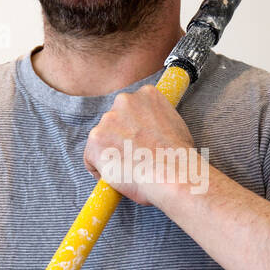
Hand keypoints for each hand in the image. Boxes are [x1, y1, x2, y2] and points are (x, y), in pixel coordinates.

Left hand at [83, 86, 201, 206]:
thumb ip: (158, 121)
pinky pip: (91, 158)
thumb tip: (151, 132)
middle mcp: (124, 101)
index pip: (131, 108)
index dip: (134, 128)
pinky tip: (118, 176)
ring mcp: (107, 120)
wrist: (171, 174)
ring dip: (110, 154)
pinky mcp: (95, 140)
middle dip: (119, 138)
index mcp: (146, 94)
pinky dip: (100, 170)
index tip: (139, 141)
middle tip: (134, 157)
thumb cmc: (179, 157)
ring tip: (129, 169)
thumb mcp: (176, 125)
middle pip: (114, 121)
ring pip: (102, 140)